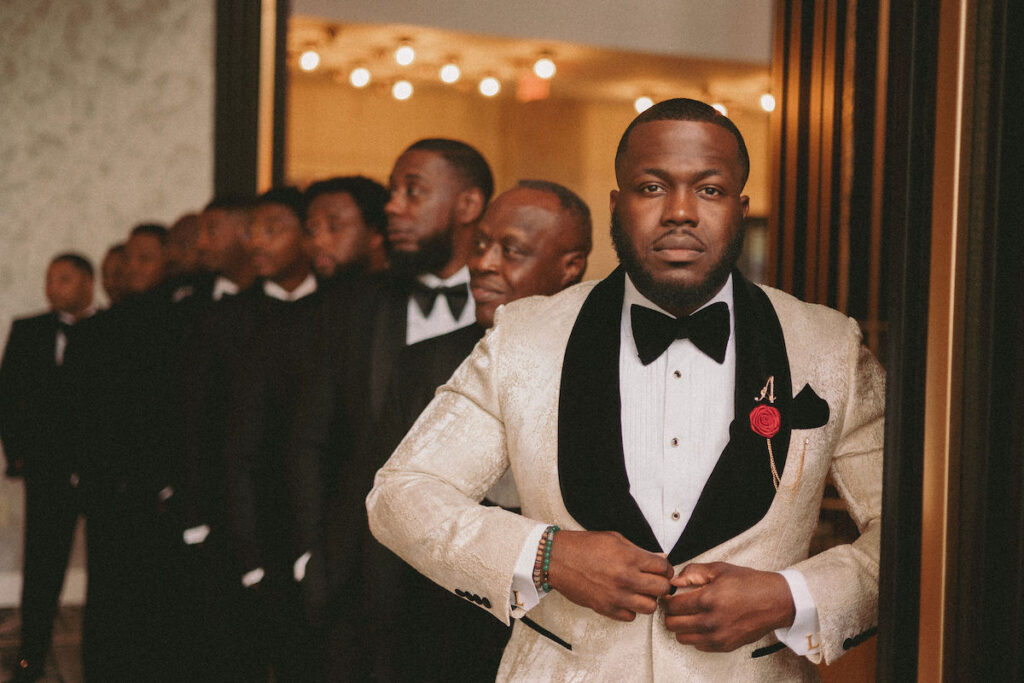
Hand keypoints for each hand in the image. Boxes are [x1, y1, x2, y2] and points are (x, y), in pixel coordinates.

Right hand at [547, 530, 672, 620]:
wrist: (558, 559)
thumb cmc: (583, 547)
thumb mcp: (614, 539)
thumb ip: (639, 550)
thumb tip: (659, 559)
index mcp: (629, 558)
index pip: (663, 568)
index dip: (666, 569)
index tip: (662, 570)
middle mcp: (625, 578)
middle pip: (661, 589)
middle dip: (661, 585)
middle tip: (654, 581)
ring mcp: (616, 596)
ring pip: (650, 607)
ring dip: (648, 599)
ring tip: (640, 592)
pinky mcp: (605, 608)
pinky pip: (630, 617)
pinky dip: (631, 609)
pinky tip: (625, 599)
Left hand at [661, 562, 795, 650]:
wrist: (774, 601)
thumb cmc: (749, 583)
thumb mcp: (719, 569)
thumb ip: (693, 572)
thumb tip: (674, 581)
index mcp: (708, 599)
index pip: (672, 606)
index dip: (666, 599)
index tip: (668, 596)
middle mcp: (711, 621)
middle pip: (673, 624)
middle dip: (670, 614)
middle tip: (675, 606)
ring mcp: (718, 636)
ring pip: (682, 638)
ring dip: (680, 626)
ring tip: (687, 615)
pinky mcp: (725, 646)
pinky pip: (698, 645)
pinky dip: (695, 635)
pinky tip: (701, 623)